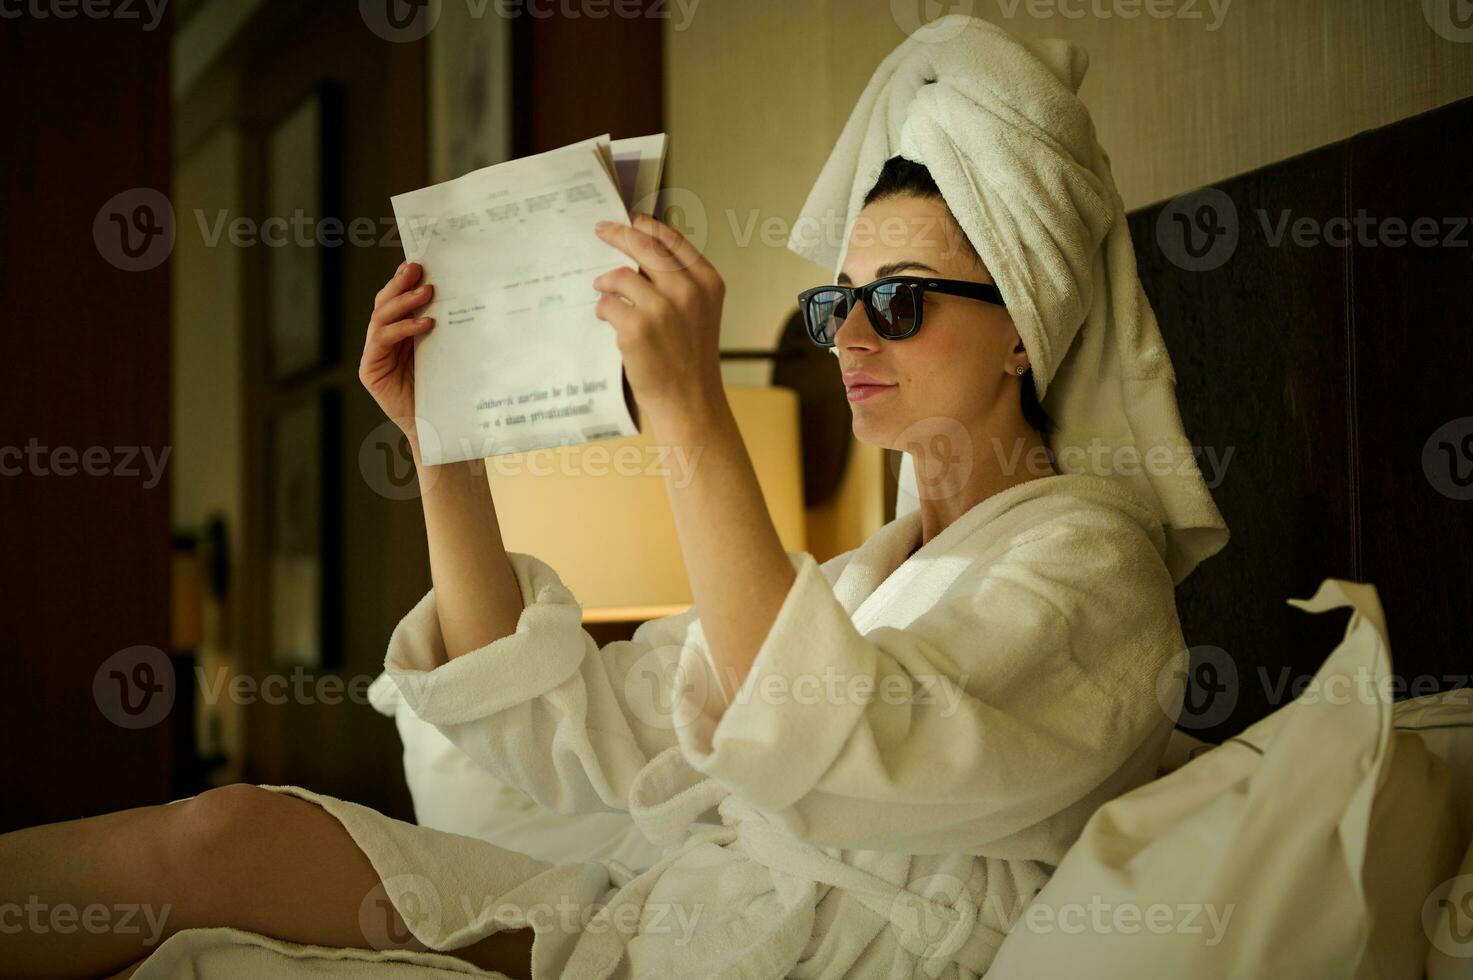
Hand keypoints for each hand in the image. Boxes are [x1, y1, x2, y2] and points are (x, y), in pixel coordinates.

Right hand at [359, 261, 434, 438]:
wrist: (438, 427)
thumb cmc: (446, 388)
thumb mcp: (447, 351)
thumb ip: (445, 326)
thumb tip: (464, 293)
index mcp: (400, 333)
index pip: (398, 299)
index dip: (404, 279)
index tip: (422, 261)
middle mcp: (384, 340)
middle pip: (385, 303)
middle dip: (399, 283)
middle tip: (417, 268)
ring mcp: (374, 354)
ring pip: (381, 317)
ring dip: (402, 301)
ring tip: (425, 292)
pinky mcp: (370, 369)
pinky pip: (382, 340)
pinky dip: (402, 328)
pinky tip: (425, 323)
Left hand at [592, 213, 725, 425]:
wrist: (690, 401)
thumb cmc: (691, 358)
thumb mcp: (700, 312)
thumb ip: (679, 282)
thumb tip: (641, 250)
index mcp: (706, 281)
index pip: (672, 240)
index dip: (647, 226)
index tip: (630, 220)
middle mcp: (687, 290)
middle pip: (643, 246)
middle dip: (617, 233)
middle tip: (601, 229)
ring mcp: (661, 308)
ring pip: (620, 276)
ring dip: (606, 283)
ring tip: (604, 293)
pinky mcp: (636, 328)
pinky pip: (606, 303)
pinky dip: (603, 310)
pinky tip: (609, 321)